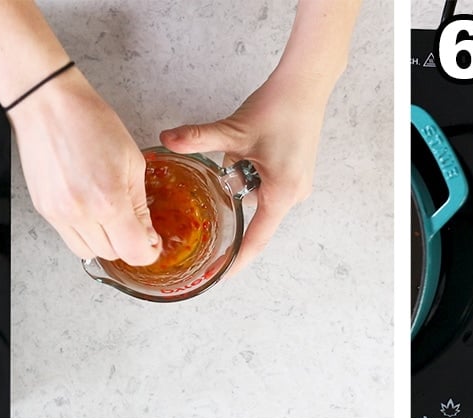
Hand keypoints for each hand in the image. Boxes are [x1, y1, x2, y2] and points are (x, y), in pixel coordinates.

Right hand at [10, 69, 161, 265]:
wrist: (48, 106)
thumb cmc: (91, 122)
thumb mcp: (132, 161)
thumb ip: (139, 203)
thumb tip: (147, 232)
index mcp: (107, 201)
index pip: (133, 251)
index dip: (148, 251)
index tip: (153, 242)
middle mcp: (80, 214)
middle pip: (112, 254)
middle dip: (128, 244)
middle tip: (136, 225)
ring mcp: (58, 214)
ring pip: (88, 251)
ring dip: (105, 242)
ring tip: (112, 217)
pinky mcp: (44, 210)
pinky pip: (69, 237)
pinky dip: (85, 232)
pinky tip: (92, 210)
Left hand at [159, 74, 328, 275]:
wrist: (305, 85)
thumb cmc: (280, 109)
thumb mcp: (234, 129)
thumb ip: (198, 138)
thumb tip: (167, 141)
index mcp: (282, 194)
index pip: (256, 241)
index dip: (236, 263)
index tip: (217, 278)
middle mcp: (293, 194)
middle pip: (255, 221)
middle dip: (228, 220)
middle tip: (198, 228)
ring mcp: (296, 184)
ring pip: (259, 201)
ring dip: (238, 194)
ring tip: (216, 183)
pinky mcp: (293, 171)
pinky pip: (266, 187)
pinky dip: (248, 181)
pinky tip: (236, 162)